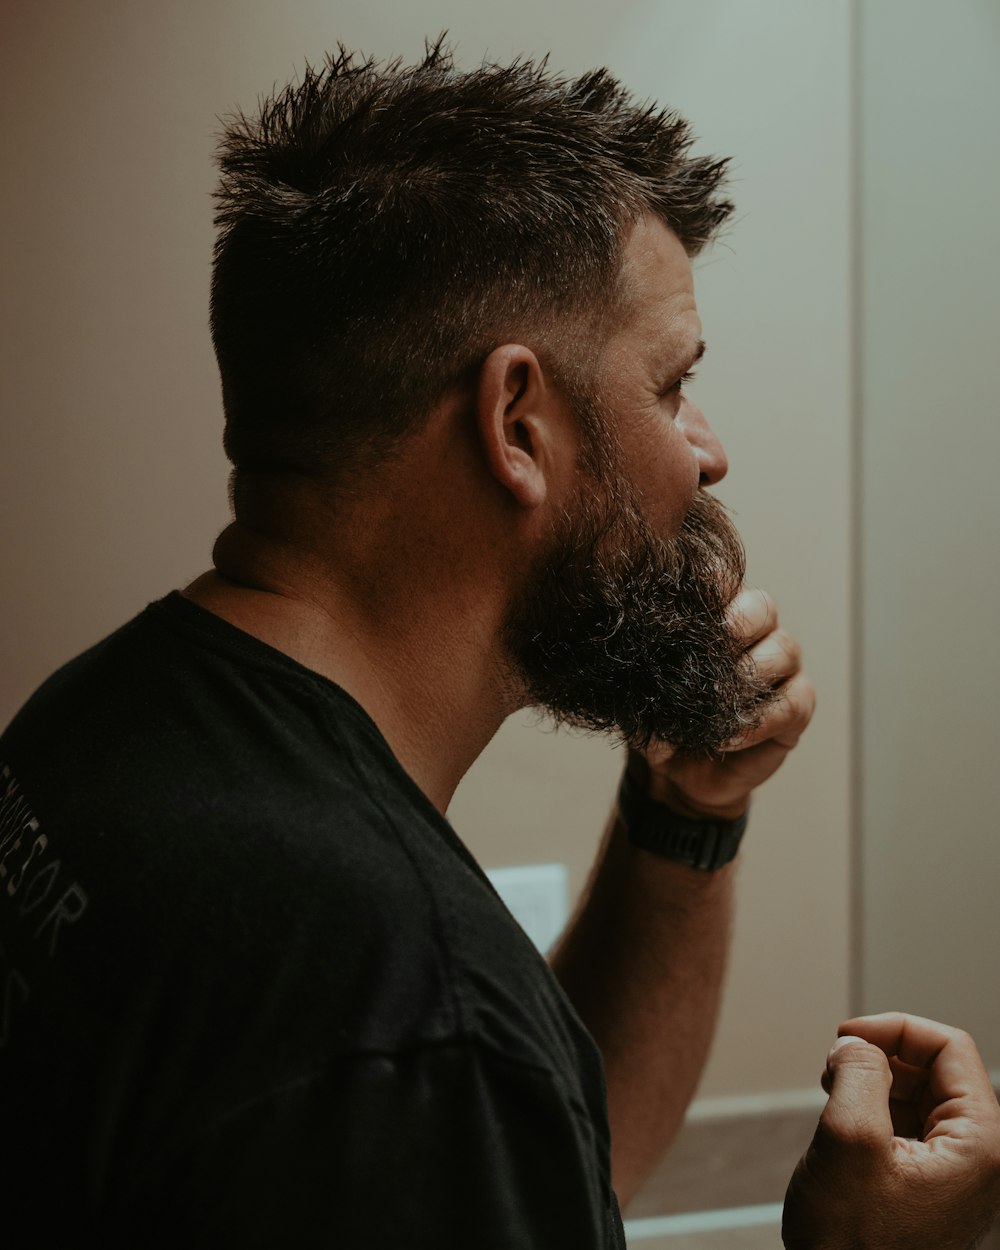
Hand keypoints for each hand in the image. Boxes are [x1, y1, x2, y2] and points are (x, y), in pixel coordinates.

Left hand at [635, 587, 815, 819]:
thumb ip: (640, 681)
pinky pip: (792, 703)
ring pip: (784, 649)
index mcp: (717, 618)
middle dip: (737, 624)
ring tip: (714, 705)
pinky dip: (759, 720)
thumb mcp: (640, 699)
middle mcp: (756, 634)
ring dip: (747, 676)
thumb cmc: (662, 722)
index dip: (711, 588)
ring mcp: (782, 668)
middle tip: (708, 652)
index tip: (686, 611)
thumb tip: (643, 677)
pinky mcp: (797, 708)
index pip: (723, 581)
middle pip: (763, 606)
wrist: (679, 774)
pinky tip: (726, 737)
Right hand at [783, 1013, 999, 1249]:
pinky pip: (910, 1124)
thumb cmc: (853, 1246)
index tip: (846, 1038)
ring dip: (874, 1082)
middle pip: (938, 1068)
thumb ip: (859, 1074)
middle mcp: (981, 1158)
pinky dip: (874, 1110)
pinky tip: (844, 1123)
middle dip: (881, 1057)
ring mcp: (958, 1175)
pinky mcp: (932, 1187)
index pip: (951, 1048)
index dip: (894, 1029)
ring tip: (835, 1097)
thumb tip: (858, 1044)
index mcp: (982, 1146)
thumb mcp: (849, 1141)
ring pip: (920, 1093)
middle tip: (835, 1069)